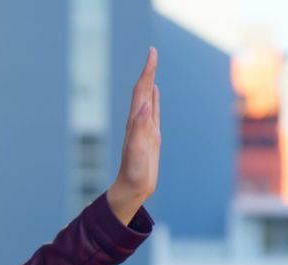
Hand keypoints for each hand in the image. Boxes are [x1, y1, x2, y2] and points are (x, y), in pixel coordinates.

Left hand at [107, 47, 161, 224]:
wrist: (132, 188)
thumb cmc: (133, 173)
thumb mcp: (136, 151)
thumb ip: (139, 128)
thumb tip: (146, 105)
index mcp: (135, 122)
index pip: (141, 91)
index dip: (146, 72)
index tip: (152, 54)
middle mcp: (138, 122)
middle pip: (144, 90)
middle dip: (149, 70)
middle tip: (153, 52)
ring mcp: (145, 128)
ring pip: (148, 98)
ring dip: (150, 81)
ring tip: (153, 66)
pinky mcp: (151, 136)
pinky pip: (154, 112)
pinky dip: (155, 99)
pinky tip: (155, 92)